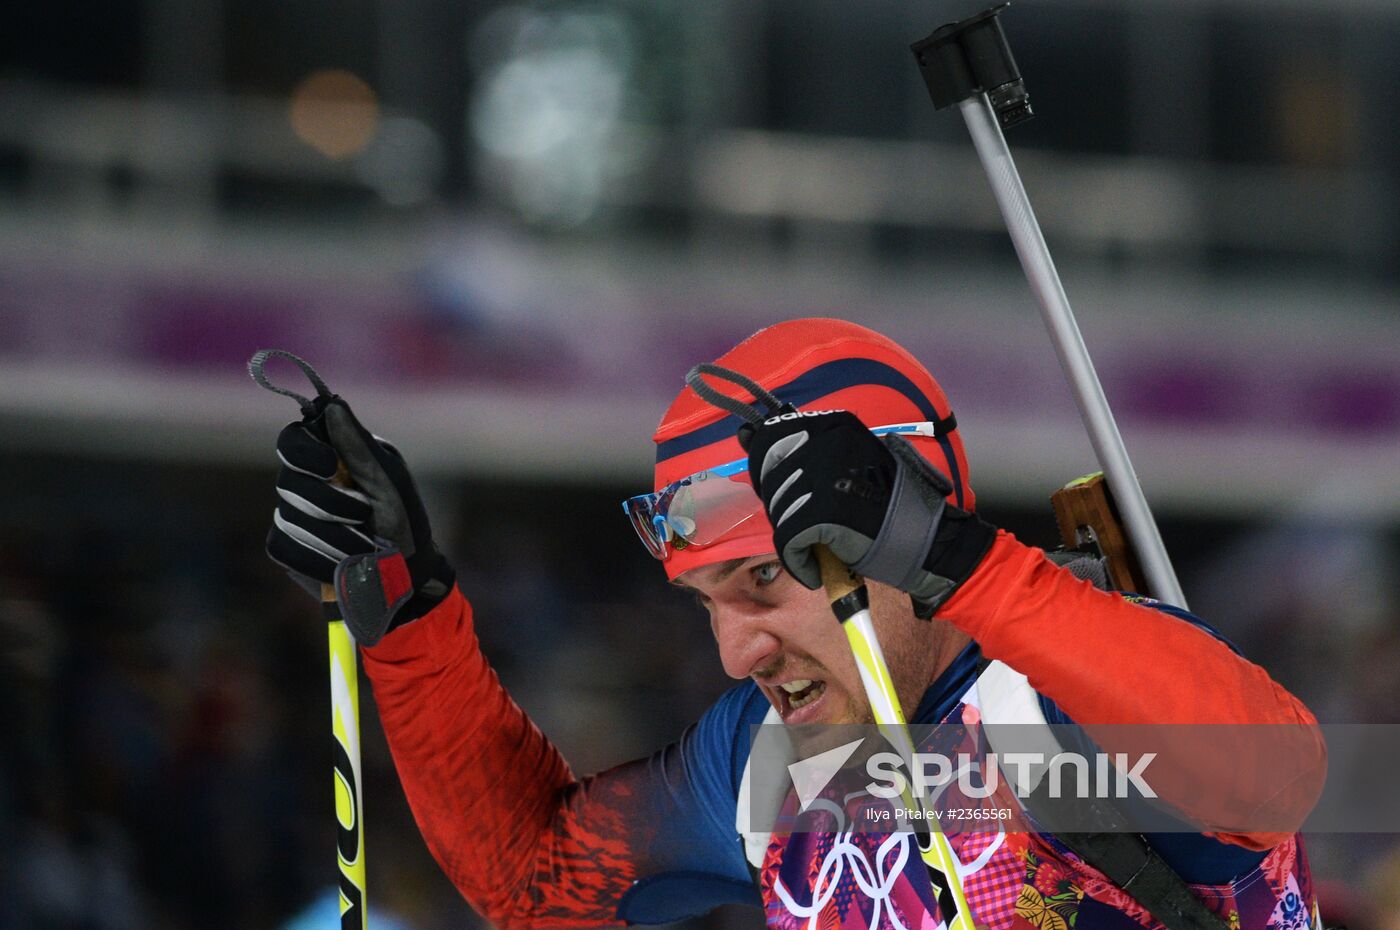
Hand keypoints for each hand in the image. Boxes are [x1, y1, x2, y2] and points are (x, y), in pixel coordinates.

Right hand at [266, 395, 454, 643]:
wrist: (407, 574)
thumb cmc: (404, 520)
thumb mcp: (388, 481)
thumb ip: (358, 447)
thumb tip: (331, 405)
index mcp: (332, 459)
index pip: (292, 440)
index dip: (303, 451)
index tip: (330, 465)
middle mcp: (306, 484)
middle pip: (288, 481)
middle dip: (330, 503)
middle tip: (364, 514)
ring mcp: (293, 517)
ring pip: (289, 518)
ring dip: (334, 536)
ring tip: (366, 545)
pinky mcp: (289, 550)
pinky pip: (285, 548)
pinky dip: (319, 558)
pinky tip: (344, 563)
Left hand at [741, 409, 994, 615]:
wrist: (927, 540)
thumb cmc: (891, 506)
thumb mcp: (854, 462)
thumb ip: (814, 452)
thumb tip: (755, 440)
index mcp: (834, 427)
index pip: (771, 439)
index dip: (766, 468)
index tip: (774, 487)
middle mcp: (826, 445)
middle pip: (771, 477)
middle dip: (779, 505)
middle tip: (800, 523)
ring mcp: (824, 478)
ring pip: (779, 511)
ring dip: (791, 536)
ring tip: (817, 547)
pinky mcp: (823, 514)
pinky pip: (788, 541)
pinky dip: (798, 561)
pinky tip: (814, 570)